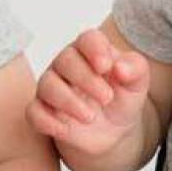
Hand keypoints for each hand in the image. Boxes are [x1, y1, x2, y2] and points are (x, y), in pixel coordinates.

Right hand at [28, 28, 149, 156]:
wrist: (113, 131)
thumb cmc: (122, 98)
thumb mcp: (137, 84)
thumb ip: (135, 69)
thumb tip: (120, 68)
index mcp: (91, 51)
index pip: (87, 39)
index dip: (94, 49)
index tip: (106, 66)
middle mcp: (67, 64)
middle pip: (65, 60)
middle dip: (86, 79)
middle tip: (107, 98)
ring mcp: (52, 87)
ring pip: (47, 85)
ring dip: (68, 101)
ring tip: (90, 117)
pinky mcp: (43, 111)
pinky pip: (34, 112)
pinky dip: (47, 121)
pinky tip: (65, 129)